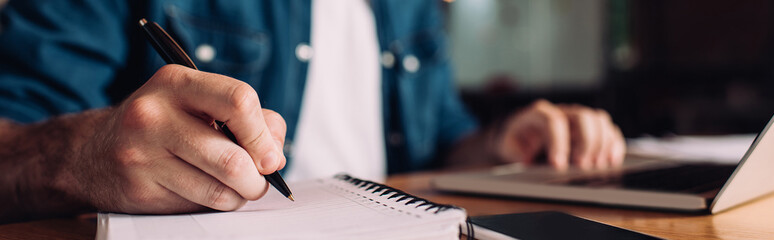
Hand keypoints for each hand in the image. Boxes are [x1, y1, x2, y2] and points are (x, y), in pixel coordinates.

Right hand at [66, 65, 285, 213]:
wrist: (94, 153)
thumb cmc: (164, 126)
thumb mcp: (201, 104)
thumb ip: (250, 119)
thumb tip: (275, 153)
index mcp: (176, 82)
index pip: (239, 101)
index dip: (263, 135)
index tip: (270, 155)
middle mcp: (154, 114)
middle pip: (233, 159)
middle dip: (257, 179)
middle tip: (257, 181)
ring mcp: (141, 153)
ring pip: (219, 190)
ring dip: (238, 196)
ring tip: (233, 186)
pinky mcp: (139, 189)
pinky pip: (197, 206)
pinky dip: (212, 203)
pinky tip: (201, 190)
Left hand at [497, 99, 624, 169]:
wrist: (522, 135)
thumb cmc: (516, 141)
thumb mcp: (508, 145)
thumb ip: (516, 151)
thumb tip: (528, 159)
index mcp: (539, 113)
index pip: (553, 121)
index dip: (558, 142)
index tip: (558, 165)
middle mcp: (562, 111)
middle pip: (582, 116)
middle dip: (586, 142)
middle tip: (582, 166)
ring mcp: (578, 117)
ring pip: (598, 120)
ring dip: (602, 143)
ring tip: (598, 166)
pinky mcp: (590, 128)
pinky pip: (608, 129)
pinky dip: (614, 144)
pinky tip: (612, 161)